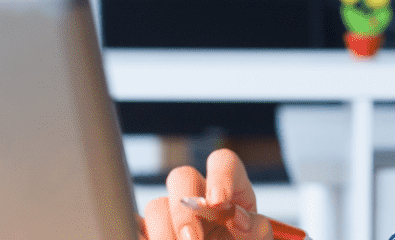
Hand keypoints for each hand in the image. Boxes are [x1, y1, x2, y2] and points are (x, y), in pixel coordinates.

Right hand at [137, 148, 277, 239]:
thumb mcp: (257, 239)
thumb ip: (256, 230)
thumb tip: (239, 218)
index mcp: (230, 190)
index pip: (223, 162)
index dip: (220, 175)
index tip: (219, 201)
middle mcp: (199, 195)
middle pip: (182, 177)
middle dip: (184, 210)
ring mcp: (172, 214)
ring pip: (156, 206)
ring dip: (163, 232)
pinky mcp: (150, 231)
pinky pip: (137, 227)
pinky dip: (141, 235)